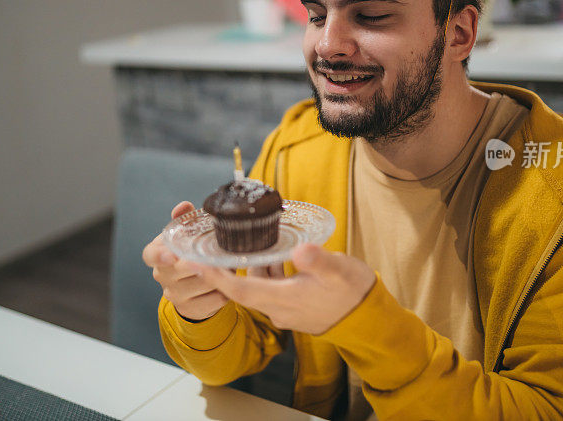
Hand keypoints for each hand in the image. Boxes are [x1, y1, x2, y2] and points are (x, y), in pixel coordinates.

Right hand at [142, 201, 228, 320]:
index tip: (172, 256)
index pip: (150, 255)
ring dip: (218, 275)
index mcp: (158, 254)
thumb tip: (184, 206)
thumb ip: (185, 219)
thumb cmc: (192, 251)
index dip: (159, 256)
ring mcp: (174, 295)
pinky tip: (228, 283)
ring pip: (201, 284)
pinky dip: (224, 291)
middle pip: (180, 271)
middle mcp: (161, 276)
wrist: (197, 285)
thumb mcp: (189, 233)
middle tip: (217, 256)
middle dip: (201, 263)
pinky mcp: (190, 309)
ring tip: (228, 266)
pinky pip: (213, 300)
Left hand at [191, 243, 375, 334]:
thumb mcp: (339, 271)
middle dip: (222, 271)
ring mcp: (286, 309)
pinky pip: (270, 289)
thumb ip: (318, 261)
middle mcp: (279, 308)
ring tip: (237, 244)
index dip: (215, 277)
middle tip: (207, 248)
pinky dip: (264, 272)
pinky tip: (269, 254)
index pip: (238, 291)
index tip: (192, 262)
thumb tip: (300, 250)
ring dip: (246, 269)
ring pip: (257, 288)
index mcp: (283, 299)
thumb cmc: (354, 292)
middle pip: (242, 289)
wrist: (370, 319)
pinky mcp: (294, 306)